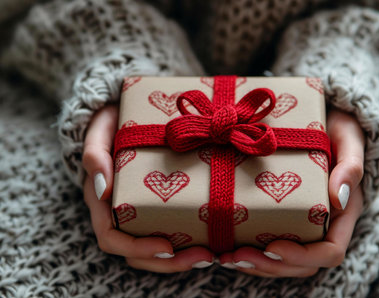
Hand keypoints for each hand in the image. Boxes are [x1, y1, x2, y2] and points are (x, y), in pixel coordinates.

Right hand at [82, 104, 214, 272]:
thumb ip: (94, 155)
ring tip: (211, 255)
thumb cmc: (110, 124)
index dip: (136, 248)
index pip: (111, 237)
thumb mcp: (99, 132)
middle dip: (167, 262)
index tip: (166, 246)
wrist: (124, 115)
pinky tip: (212, 240)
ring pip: (154, 250)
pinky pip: (170, 231)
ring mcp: (140, 212)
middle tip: (203, 257)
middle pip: (137, 254)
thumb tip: (103, 188)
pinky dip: (187, 242)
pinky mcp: (158, 206)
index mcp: (102, 202)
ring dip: (181, 260)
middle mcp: (119, 214)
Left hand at [218, 109, 364, 276]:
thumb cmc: (337, 128)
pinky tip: (226, 248)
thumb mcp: (348, 139)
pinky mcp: (284, 217)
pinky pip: (270, 246)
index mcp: (343, 213)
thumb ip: (350, 166)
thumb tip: (340, 198)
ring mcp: (303, 224)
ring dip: (256, 265)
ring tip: (226, 258)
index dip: (302, 256)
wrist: (322, 119)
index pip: (330, 251)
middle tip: (237, 257)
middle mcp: (324, 225)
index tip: (273, 246)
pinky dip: (250, 253)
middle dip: (270, 265)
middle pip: (302, 264)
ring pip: (284, 261)